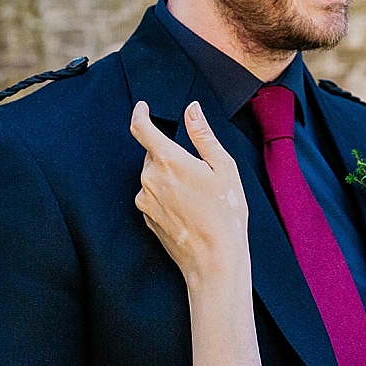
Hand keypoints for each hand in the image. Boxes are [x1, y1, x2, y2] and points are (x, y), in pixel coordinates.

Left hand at [130, 100, 250, 285]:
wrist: (214, 258)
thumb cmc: (225, 213)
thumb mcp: (223, 167)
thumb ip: (203, 135)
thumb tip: (192, 109)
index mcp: (169, 161)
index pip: (142, 129)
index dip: (140, 114)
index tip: (142, 107)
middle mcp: (149, 178)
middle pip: (153, 155)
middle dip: (170, 156)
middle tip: (199, 172)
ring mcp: (145, 200)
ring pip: (153, 176)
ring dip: (169, 177)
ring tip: (198, 196)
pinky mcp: (146, 217)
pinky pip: (152, 196)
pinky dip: (167, 196)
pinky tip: (189, 209)